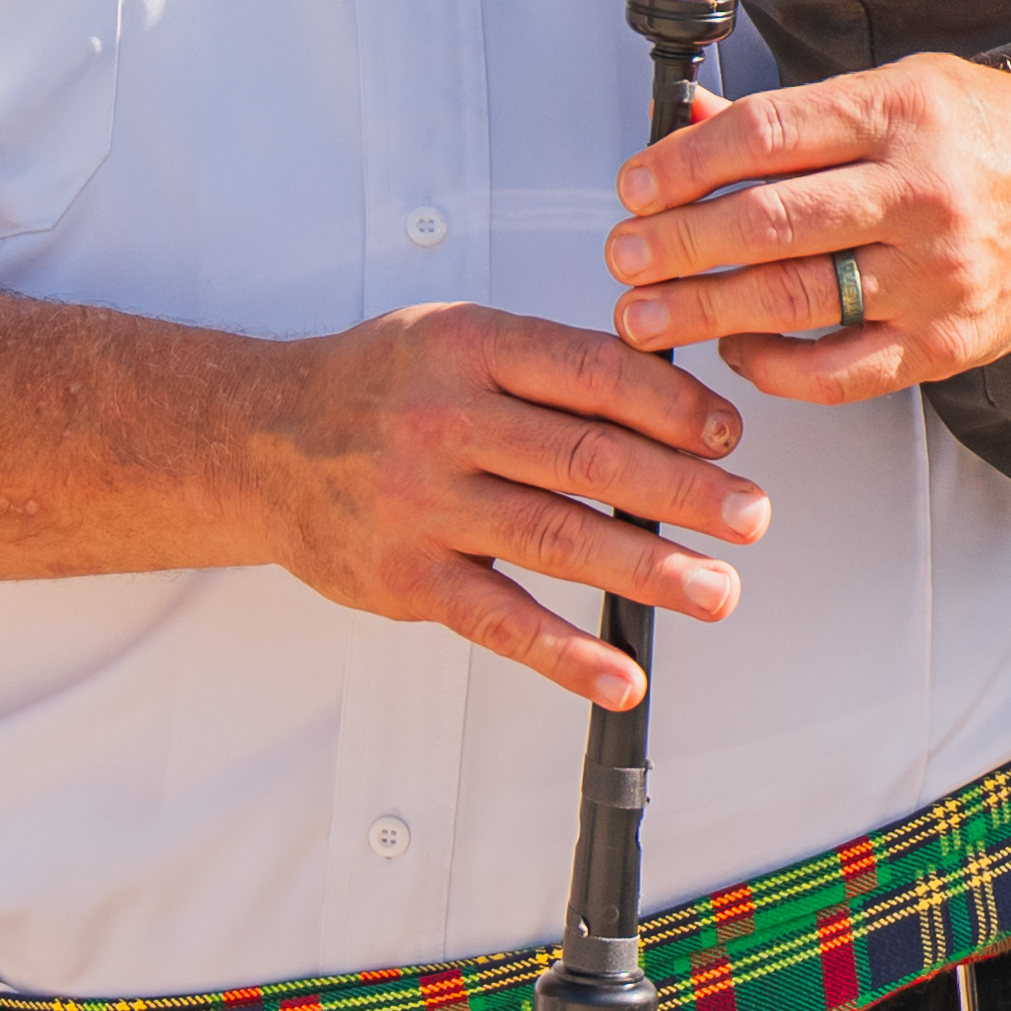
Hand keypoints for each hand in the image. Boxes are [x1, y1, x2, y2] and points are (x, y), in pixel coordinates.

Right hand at [238, 310, 761, 710]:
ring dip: (650, 572)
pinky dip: (566, 654)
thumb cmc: (383, 384)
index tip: (729, 437)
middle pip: (588, 459)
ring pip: (556, 540)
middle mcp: (445, 420)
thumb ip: (556, 363)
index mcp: (471, 345)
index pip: (595, 373)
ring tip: (718, 589)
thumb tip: (680, 402)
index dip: (674, 407)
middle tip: (751, 516)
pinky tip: (621, 674)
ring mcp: (421, 503)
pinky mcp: (406, 578)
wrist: (259, 438)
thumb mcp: (460, 335)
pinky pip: (499, 620)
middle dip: (684, 494)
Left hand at [608, 58, 1010, 402]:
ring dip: (701, 312)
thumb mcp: (894, 91)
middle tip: (623, 258)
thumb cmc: (985, 136)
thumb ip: (793, 117)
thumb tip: (687, 121)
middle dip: (674, 245)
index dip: (682, 164)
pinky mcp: (946, 342)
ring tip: (645, 315)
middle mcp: (920, 193)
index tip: (635, 188)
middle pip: (766, 223)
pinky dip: (771, 367)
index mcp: (899, 114)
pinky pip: (837, 370)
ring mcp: (935, 274)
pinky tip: (735, 350)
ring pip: (792, 301)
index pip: (763, 135)